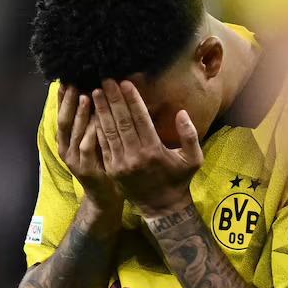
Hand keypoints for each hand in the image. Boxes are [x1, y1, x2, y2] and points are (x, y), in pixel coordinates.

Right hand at [56, 84, 122, 210]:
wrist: (106, 196)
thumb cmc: (103, 165)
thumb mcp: (95, 142)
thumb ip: (92, 123)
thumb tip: (95, 95)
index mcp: (66, 141)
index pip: (61, 114)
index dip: (62, 98)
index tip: (66, 79)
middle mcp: (66, 149)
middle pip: (64, 120)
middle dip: (68, 101)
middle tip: (74, 82)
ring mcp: (74, 160)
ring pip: (74, 133)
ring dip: (79, 113)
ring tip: (85, 95)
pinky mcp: (85, 169)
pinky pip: (87, 148)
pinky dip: (90, 133)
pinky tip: (96, 120)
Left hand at [92, 79, 203, 216]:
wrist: (162, 206)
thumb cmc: (179, 179)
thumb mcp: (193, 159)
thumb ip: (190, 136)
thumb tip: (181, 113)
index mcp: (154, 151)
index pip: (140, 119)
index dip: (132, 100)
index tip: (125, 83)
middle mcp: (135, 156)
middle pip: (121, 122)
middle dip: (113, 100)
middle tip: (106, 81)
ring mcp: (121, 164)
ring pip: (109, 132)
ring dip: (102, 111)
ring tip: (96, 92)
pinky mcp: (112, 169)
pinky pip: (104, 145)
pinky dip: (98, 128)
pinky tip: (93, 114)